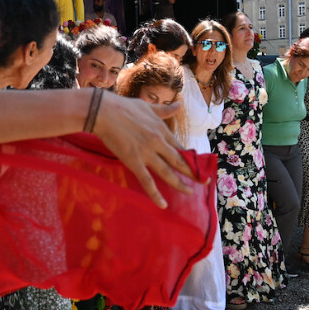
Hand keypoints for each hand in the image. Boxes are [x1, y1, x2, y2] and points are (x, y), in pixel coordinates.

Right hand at [91, 93, 197, 208]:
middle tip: (205, 181)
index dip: (190, 157)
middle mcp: (158, 142)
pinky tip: (163, 204)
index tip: (198, 165)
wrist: (104, 111)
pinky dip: (156, 194)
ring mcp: (146, 153)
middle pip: (179, 161)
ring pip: (167, 172)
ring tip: (189, 192)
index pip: (180, 146)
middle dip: (193, 172)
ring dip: (180, 184)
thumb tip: (179, 105)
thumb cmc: (123, 107)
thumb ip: (165, 110)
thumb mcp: (148, 106)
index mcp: (161, 129)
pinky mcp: (133, 161)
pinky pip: (147, 181)